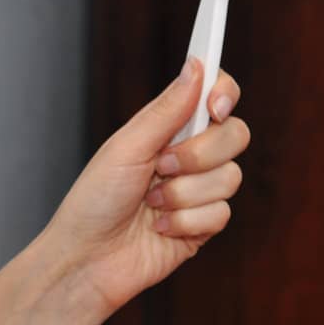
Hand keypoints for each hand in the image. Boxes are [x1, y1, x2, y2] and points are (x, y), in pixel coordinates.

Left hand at [40, 57, 249, 316]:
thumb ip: (166, 110)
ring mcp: (199, 190)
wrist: (88, 259)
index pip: (214, 95)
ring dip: (184, 194)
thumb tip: (197, 66)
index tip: (214, 106)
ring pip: (230, 177)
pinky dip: (186, 221)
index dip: (224, 92)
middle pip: (235, 134)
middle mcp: (188, 155)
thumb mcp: (126, 147)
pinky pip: (222, 213)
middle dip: (199, 154)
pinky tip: (159, 228)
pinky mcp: (204, 225)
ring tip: (151, 203)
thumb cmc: (94, 200)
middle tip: (161, 166)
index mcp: (167, 128)